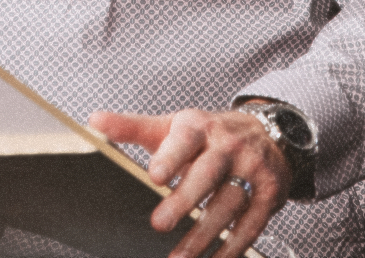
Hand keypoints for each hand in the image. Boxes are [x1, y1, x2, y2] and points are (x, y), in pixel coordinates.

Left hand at [88, 107, 291, 257]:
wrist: (270, 133)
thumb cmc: (210, 135)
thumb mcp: (173, 126)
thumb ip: (133, 127)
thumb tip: (94, 121)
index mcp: (200, 127)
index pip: (185, 139)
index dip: (171, 157)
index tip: (154, 176)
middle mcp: (229, 146)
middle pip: (207, 173)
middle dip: (184, 199)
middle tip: (159, 223)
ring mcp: (252, 170)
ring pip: (228, 204)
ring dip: (204, 234)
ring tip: (180, 257)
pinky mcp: (269, 194)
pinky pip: (251, 224)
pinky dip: (233, 247)